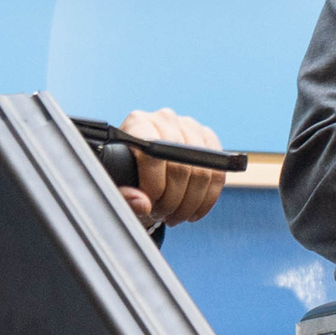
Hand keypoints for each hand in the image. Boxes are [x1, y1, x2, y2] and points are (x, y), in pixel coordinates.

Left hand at [117, 108, 225, 226]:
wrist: (141, 166)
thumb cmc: (125, 176)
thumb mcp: (117, 186)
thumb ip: (124, 195)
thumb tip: (143, 203)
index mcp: (138, 123)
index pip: (153, 157)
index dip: (154, 188)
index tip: (150, 206)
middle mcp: (166, 119)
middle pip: (181, 167)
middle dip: (173, 201)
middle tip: (162, 215)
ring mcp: (190, 126)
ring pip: (203, 173)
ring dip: (190, 204)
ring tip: (175, 215)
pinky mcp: (209, 139)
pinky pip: (218, 174)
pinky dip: (207, 199)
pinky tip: (192, 211)